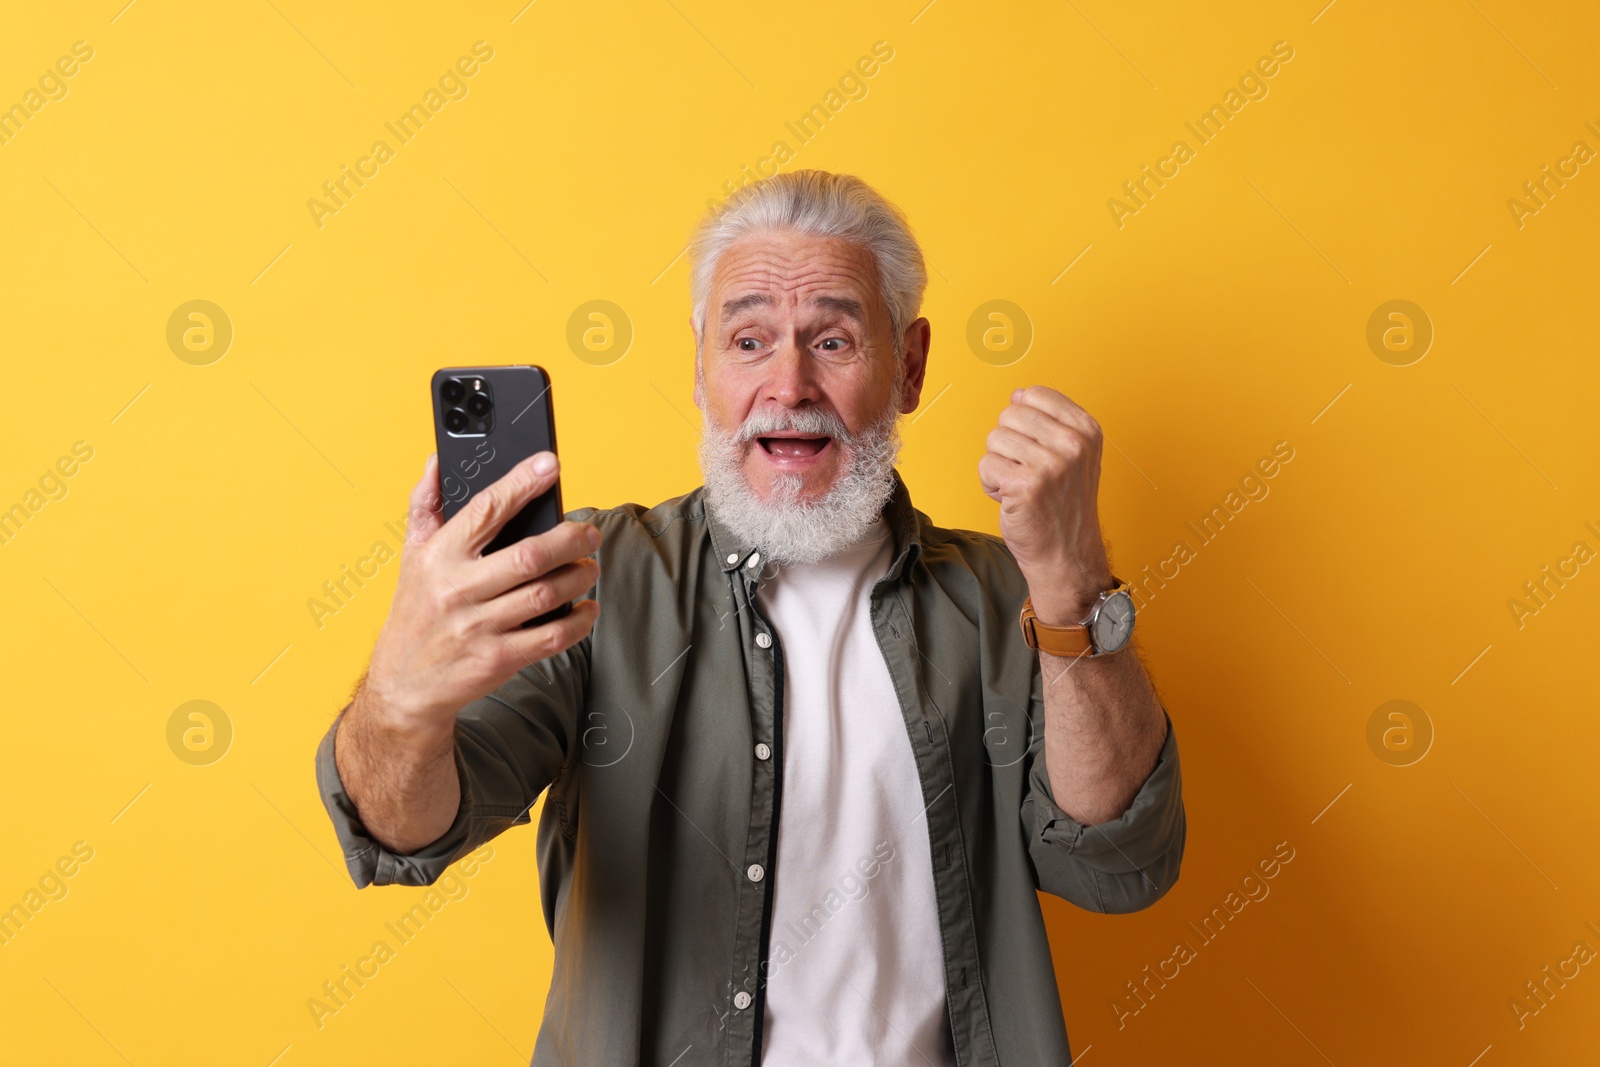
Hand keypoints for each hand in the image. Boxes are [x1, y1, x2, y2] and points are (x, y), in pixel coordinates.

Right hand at [364, 451, 600, 738]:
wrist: (402, 687)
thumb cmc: (414, 615)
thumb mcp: (410, 557)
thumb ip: (425, 506)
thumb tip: (437, 462)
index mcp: (438, 557)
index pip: (486, 509)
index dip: (522, 483)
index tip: (550, 466)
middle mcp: (457, 590)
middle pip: (529, 555)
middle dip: (570, 539)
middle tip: (588, 533)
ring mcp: (478, 627)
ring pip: (545, 594)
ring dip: (578, 577)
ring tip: (588, 566)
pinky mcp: (497, 660)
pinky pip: (550, 637)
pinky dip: (579, 621)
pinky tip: (587, 608)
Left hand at [978, 386, 1112, 624]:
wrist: (1066, 554)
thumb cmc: (1063, 505)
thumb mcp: (1074, 455)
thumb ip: (1050, 421)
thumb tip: (1018, 395)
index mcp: (1086, 429)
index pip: (1034, 394)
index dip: (1024, 421)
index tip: (1037, 447)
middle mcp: (1072, 443)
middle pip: (1009, 415)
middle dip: (1009, 444)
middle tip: (1027, 472)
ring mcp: (1050, 464)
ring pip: (994, 440)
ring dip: (999, 465)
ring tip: (1021, 486)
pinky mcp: (1025, 485)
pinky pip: (985, 466)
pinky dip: (991, 485)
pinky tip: (1012, 499)